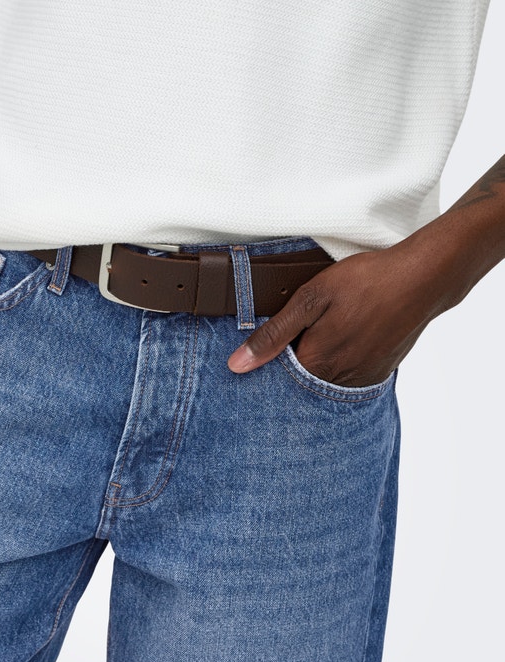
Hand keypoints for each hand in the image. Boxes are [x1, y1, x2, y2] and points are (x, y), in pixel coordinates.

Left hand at [227, 237, 453, 383]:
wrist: (424, 278)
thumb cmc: (367, 281)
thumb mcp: (311, 298)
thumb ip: (273, 334)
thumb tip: (238, 365)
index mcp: (316, 364)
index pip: (276, 380)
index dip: (267, 363)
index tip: (263, 350)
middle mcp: (338, 381)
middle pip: (301, 383)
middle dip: (291, 365)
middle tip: (301, 332)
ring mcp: (362, 380)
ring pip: (325, 381)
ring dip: (318, 363)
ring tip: (326, 331)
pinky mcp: (379, 373)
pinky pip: (349, 377)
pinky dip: (340, 363)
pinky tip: (345, 338)